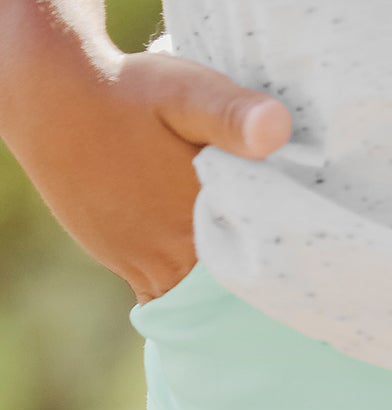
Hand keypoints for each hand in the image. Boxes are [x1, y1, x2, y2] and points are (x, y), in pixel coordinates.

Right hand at [0, 20, 291, 302]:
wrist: (52, 98)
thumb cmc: (125, 92)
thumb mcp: (186, 91)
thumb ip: (232, 114)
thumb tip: (278, 128)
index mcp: (200, 226)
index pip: (255, 276)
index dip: (279, 279)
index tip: (298, 279)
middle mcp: (172, 257)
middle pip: (225, 294)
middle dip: (250, 293)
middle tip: (278, 288)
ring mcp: (141, 263)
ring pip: (191, 295)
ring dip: (214, 291)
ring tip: (241, 283)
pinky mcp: (120, 259)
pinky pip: (160, 287)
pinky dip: (180, 286)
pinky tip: (194, 266)